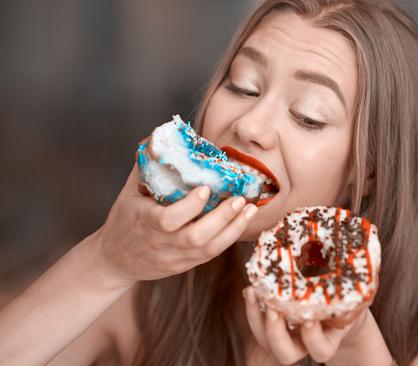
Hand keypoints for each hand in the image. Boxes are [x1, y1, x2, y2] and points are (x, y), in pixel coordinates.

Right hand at [92, 164, 257, 283]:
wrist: (115, 260)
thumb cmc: (124, 219)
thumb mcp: (129, 192)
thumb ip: (145, 166)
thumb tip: (159, 136)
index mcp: (144, 222)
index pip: (169, 220)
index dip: (190, 206)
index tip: (206, 188)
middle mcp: (161, 243)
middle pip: (195, 237)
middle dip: (222, 218)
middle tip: (241, 198)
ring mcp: (174, 257)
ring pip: (208, 249)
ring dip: (233, 229)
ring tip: (250, 209)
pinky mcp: (185, 265)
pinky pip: (210, 254)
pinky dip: (229, 237)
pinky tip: (241, 221)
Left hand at [242, 286, 371, 364]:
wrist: (339, 300)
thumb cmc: (348, 295)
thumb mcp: (353, 291)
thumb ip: (354, 285)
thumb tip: (356, 249)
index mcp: (327, 340)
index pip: (321, 351)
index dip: (313, 340)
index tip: (310, 321)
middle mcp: (303, 342)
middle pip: (285, 355)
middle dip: (276, 334)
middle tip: (273, 311)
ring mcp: (286, 333)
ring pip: (264, 341)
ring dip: (255, 319)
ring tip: (252, 293)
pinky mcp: (273, 320)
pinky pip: (257, 322)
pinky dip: (252, 305)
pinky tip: (251, 287)